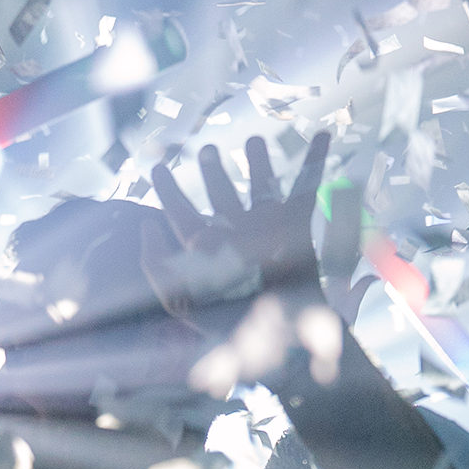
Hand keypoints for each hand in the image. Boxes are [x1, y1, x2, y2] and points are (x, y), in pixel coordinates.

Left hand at [147, 131, 331, 314]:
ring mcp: (267, 227)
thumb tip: (148, 224)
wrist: (278, 333)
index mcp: (209, 249)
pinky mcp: (295, 224)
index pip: (183, 214)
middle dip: (214, 170)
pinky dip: (315, 160)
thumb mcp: (178, 297)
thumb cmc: (226, 319)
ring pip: (261, 185)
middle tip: (209, 149)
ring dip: (259, 161)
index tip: (156, 168)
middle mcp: (236, 234)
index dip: (169, 191)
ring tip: (255, 139)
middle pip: (222, 193)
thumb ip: (155, 263)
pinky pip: (305, 186)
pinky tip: (320, 135)